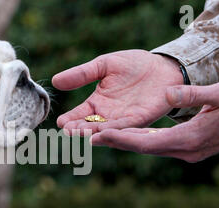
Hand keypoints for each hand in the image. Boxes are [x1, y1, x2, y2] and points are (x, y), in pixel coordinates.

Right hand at [52, 50, 183, 134]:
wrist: (163, 66)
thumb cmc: (134, 64)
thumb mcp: (103, 65)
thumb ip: (82, 74)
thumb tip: (55, 80)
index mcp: (98, 102)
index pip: (80, 113)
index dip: (70, 119)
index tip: (60, 123)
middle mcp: (108, 115)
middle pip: (90, 125)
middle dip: (79, 129)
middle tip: (67, 131)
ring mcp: (124, 119)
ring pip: (105, 129)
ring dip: (93, 132)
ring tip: (80, 133)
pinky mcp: (140, 119)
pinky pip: (125, 126)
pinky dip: (113, 130)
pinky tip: (103, 132)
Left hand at [90, 80, 218, 161]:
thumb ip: (195, 94)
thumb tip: (168, 93)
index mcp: (189, 139)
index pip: (146, 142)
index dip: (121, 140)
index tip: (99, 136)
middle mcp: (185, 151)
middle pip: (142, 147)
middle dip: (117, 142)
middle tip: (90, 138)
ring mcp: (187, 153)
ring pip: (149, 147)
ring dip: (126, 142)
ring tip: (102, 137)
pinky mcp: (188, 149)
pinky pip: (158, 146)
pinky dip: (140, 140)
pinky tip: (127, 135)